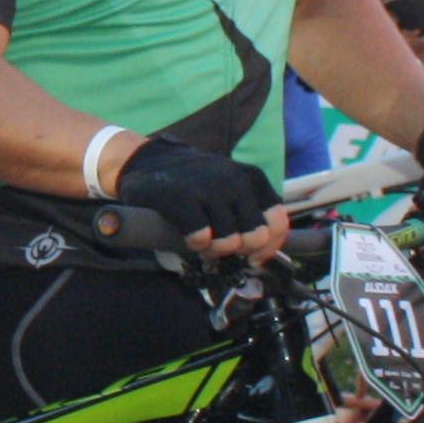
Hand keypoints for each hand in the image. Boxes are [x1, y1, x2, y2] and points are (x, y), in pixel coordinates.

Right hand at [108, 134, 282, 256]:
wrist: (145, 162)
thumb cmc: (193, 184)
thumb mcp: (229, 186)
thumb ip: (250, 212)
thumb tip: (263, 254)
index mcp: (252, 177)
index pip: (278, 222)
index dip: (268, 248)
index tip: (253, 259)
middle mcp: (235, 179)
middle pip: (256, 237)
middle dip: (239, 250)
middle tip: (221, 247)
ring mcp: (208, 187)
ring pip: (229, 242)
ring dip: (214, 251)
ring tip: (203, 243)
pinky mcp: (182, 198)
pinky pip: (201, 238)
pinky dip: (194, 244)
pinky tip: (187, 235)